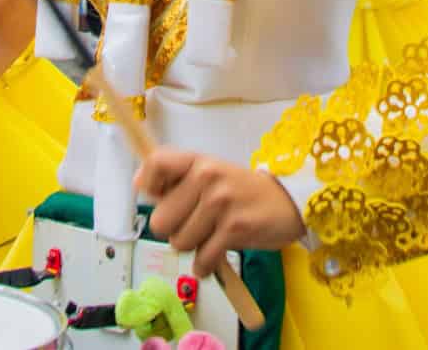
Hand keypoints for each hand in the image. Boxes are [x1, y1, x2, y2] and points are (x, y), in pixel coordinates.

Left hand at [134, 148, 303, 276]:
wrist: (287, 202)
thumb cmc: (241, 191)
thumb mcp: (211, 175)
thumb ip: (178, 180)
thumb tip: (139, 184)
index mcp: (197, 161)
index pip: (155, 164)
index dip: (149, 186)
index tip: (160, 198)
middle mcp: (206, 177)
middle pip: (160, 221)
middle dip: (173, 231)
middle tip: (194, 226)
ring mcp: (220, 202)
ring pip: (179, 243)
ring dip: (192, 248)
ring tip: (211, 236)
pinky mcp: (234, 229)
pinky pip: (201, 259)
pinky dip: (205, 266)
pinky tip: (215, 254)